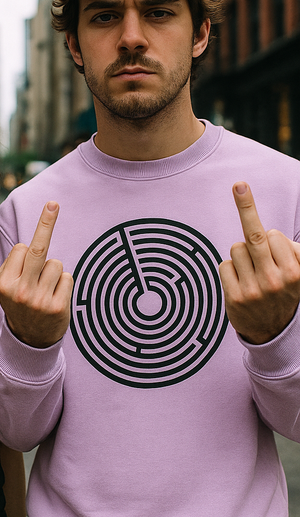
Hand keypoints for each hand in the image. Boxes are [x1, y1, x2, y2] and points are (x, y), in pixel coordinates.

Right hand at [0, 202, 73, 347]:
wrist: (29, 340)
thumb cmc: (20, 302)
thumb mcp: (6, 284)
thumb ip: (13, 263)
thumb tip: (28, 240)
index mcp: (4, 282)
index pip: (21, 248)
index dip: (26, 252)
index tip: (30, 244)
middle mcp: (20, 291)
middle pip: (38, 249)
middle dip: (46, 223)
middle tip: (53, 203)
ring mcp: (40, 301)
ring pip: (56, 263)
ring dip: (54, 272)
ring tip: (46, 289)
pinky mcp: (58, 307)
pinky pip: (67, 277)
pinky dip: (63, 283)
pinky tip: (55, 297)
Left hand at [219, 183, 299, 343]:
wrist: (274, 331)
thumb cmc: (284, 290)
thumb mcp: (298, 270)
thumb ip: (295, 250)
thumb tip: (276, 234)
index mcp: (295, 271)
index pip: (272, 235)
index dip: (270, 238)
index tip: (263, 224)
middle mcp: (276, 280)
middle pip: (253, 235)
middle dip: (246, 205)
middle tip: (239, 184)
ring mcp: (255, 290)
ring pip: (236, 248)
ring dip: (241, 255)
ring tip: (251, 272)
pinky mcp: (235, 298)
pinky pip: (224, 265)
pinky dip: (229, 270)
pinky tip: (240, 283)